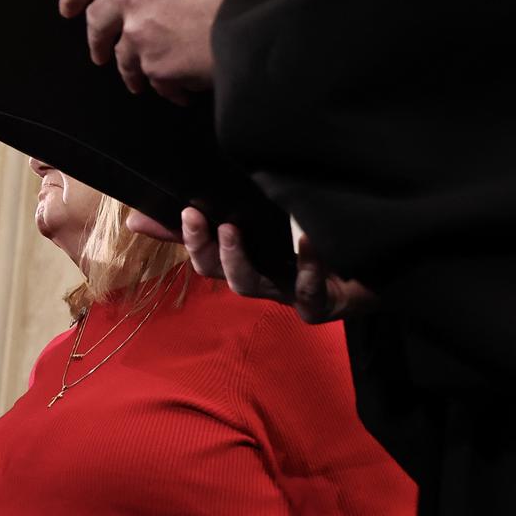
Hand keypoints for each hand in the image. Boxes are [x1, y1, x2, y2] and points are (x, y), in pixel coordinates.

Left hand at [57, 0, 246, 99]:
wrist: (267, 3)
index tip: (67, 7)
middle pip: (97, 23)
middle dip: (97, 39)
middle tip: (100, 51)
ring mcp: (139, 34)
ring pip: (124, 59)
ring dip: (132, 71)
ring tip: (142, 80)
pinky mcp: (158, 67)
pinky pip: (156, 83)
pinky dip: (168, 89)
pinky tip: (182, 90)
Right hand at [169, 208, 375, 323]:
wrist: (378, 266)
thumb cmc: (315, 243)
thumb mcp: (263, 222)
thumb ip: (209, 219)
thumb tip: (137, 218)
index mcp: (249, 260)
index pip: (202, 254)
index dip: (183, 238)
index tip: (173, 212)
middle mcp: (264, 280)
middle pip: (219, 275)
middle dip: (205, 248)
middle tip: (200, 217)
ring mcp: (290, 295)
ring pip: (251, 287)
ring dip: (237, 261)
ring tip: (234, 230)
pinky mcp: (322, 304)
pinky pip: (308, 295)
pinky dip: (306, 268)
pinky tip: (306, 240)